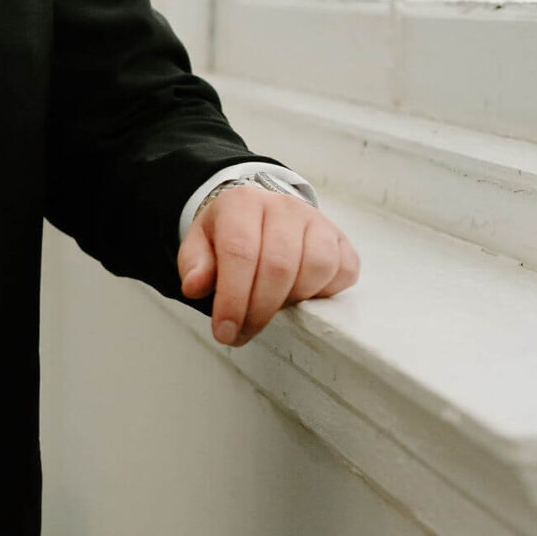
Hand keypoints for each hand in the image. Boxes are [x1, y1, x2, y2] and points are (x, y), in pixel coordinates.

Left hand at [177, 184, 358, 345]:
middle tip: (242, 332)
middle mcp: (284, 206)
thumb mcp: (199, 245)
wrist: (258, 214)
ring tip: (270, 307)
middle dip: (258, 311)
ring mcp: (317, 220)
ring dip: (291, 300)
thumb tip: (195, 286)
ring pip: (316, 269)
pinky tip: (299, 294)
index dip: (233, 300)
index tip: (224, 331)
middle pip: (278, 266)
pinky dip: (323, 293)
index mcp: (243, 203)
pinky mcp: (340, 239)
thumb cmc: (229, 234)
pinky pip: (342, 272)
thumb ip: (193, 265)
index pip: (240, 253)